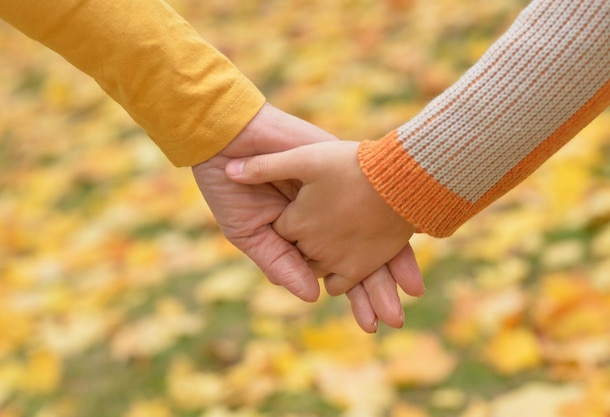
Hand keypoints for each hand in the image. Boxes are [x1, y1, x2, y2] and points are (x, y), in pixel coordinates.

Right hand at [193, 103, 422, 331]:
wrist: (225, 140)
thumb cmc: (229, 188)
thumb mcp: (250, 233)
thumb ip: (280, 262)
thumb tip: (311, 297)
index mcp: (302, 236)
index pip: (334, 270)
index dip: (354, 295)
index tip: (371, 322)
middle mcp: (326, 218)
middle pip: (358, 257)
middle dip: (375, 291)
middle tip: (394, 320)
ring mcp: (336, 195)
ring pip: (370, 233)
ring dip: (387, 268)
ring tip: (406, 298)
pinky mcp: (342, 172)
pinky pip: (370, 200)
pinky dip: (385, 225)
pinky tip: (402, 251)